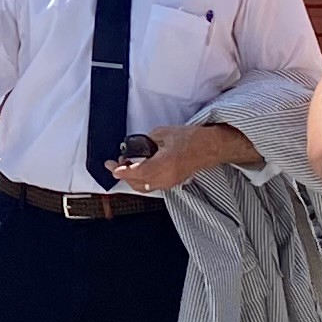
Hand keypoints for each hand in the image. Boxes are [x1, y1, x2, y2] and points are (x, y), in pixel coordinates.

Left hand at [114, 121, 237, 196]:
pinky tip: (141, 170)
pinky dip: (143, 180)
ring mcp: (170, 183)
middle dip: (125, 175)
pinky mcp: (174, 182)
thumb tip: (135, 147)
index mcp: (162, 166)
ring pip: (145, 187)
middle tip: (117, 163)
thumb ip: (146, 142)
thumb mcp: (163, 133)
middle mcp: (166, 178)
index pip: (136, 173)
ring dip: (134, 179)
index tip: (111, 166)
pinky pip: (153, 185)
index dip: (121, 171)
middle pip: (138, 184)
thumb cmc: (191, 138)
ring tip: (127, 166)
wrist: (210, 147)